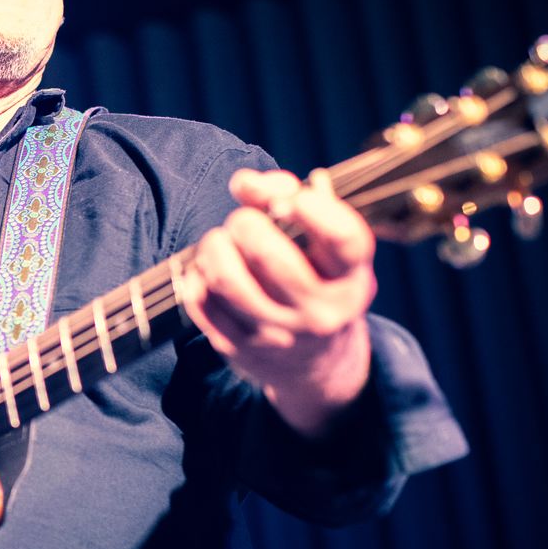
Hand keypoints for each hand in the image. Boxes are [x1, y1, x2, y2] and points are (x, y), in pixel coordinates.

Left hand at [178, 168, 376, 436]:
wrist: (316, 364)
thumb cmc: (315, 279)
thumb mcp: (324, 245)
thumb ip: (289, 198)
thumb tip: (246, 184)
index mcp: (351, 277)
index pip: (341, 238)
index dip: (311, 207)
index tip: (290, 199)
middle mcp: (320, 311)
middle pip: (268, 254)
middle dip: (245, 222)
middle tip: (243, 221)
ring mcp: (278, 335)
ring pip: (227, 279)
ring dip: (214, 247)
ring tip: (220, 242)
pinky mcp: (240, 349)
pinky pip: (201, 302)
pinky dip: (196, 276)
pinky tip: (207, 270)